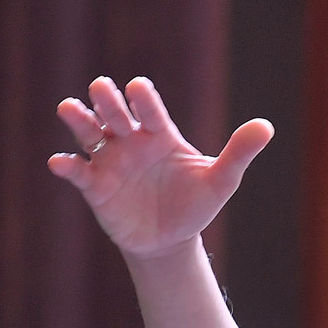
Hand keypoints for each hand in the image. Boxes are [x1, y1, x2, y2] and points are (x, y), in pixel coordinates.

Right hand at [48, 76, 273, 260]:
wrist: (171, 240)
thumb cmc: (196, 203)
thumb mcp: (221, 180)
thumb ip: (240, 152)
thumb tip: (267, 126)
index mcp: (161, 135)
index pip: (151, 112)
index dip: (145, 100)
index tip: (138, 87)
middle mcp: (131, 141)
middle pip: (116, 114)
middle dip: (109, 101)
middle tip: (101, 87)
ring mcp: (110, 162)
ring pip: (89, 134)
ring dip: (79, 120)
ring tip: (69, 108)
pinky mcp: (95, 186)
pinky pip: (77, 171)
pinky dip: (67, 166)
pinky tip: (61, 163)